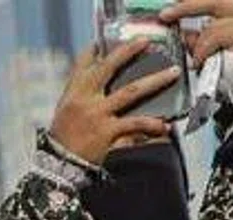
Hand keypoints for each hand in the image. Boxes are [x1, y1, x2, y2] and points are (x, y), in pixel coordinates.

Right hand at [49, 40, 178, 164]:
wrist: (59, 165)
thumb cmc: (64, 138)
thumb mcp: (65, 110)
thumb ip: (79, 92)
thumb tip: (97, 73)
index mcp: (73, 92)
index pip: (83, 63)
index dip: (97, 49)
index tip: (111, 40)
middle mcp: (84, 99)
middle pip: (108, 68)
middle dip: (128, 51)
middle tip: (145, 42)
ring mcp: (97, 115)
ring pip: (130, 91)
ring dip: (155, 81)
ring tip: (172, 73)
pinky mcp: (107, 132)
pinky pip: (135, 124)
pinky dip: (151, 124)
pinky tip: (164, 125)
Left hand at [163, 0, 232, 73]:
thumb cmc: (232, 84)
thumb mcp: (210, 57)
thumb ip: (199, 42)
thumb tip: (183, 32)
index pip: (217, 3)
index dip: (193, 2)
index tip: (171, 5)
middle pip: (216, 3)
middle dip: (187, 8)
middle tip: (165, 15)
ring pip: (213, 25)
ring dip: (199, 46)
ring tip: (199, 63)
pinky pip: (216, 37)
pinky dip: (204, 51)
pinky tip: (203, 63)